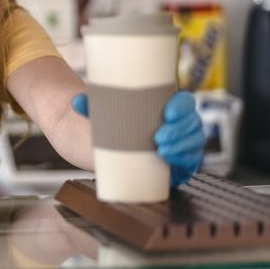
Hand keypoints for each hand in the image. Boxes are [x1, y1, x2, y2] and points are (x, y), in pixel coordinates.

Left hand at [72, 91, 204, 186]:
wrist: (116, 144)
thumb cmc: (115, 121)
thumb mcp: (103, 112)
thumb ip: (90, 106)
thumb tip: (76, 102)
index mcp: (168, 105)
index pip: (184, 102)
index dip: (181, 107)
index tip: (167, 113)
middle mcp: (180, 123)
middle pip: (191, 124)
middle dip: (179, 132)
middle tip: (159, 139)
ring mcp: (182, 143)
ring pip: (193, 144)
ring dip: (183, 149)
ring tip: (163, 153)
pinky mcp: (179, 161)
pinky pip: (190, 163)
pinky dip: (186, 164)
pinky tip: (174, 166)